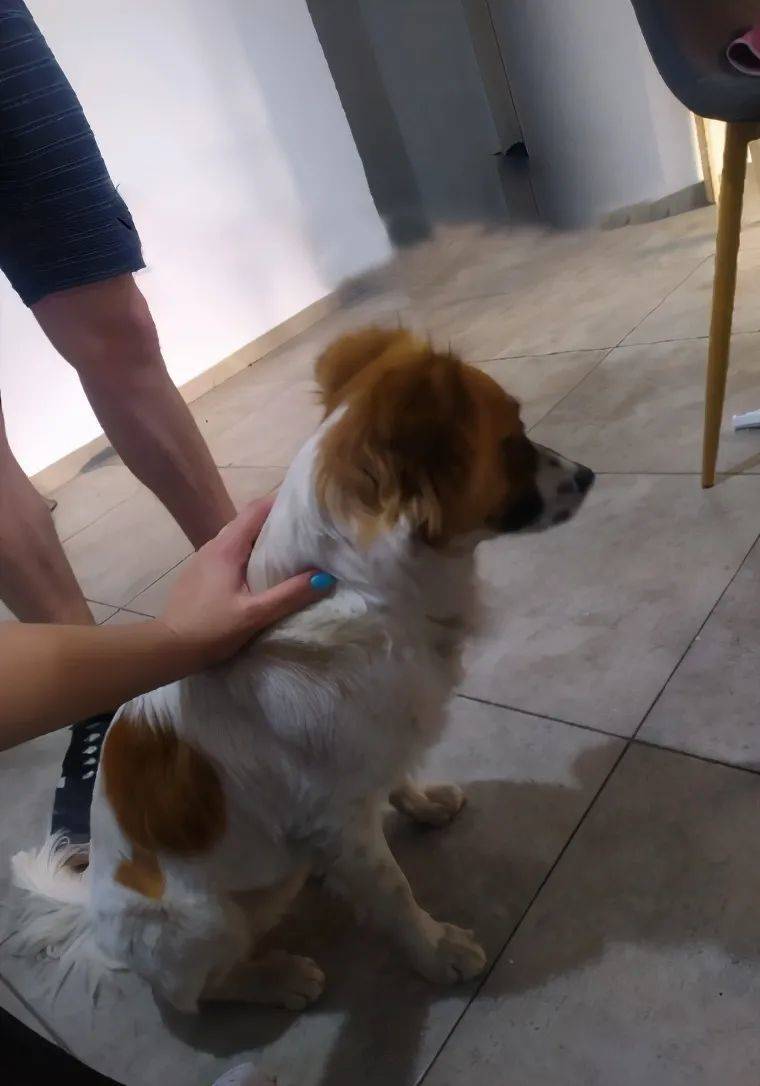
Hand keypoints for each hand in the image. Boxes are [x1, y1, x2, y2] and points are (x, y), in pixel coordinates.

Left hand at [158, 498, 333, 667]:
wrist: (169, 647)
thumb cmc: (211, 629)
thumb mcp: (255, 614)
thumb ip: (289, 595)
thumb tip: (325, 576)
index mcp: (227, 547)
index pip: (256, 509)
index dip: (281, 503)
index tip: (307, 507)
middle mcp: (214, 545)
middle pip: (248, 521)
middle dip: (276, 521)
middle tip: (305, 530)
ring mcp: (204, 558)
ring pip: (238, 537)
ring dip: (262, 538)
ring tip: (289, 549)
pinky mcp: (200, 572)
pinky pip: (229, 552)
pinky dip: (249, 553)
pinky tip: (261, 571)